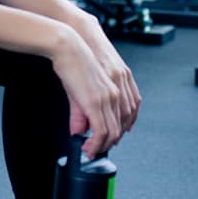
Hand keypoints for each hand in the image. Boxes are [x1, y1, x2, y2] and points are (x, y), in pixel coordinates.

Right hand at [50, 25, 136, 159]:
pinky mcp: (95, 103)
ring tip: (90, 151)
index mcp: (118, 85)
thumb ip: (81, 112)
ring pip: (112, 133)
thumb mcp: (81, 87)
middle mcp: (116, 93)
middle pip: (120, 127)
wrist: (68, 47)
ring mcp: (107, 99)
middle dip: (109, 143)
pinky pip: (101, 131)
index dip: (120, 131)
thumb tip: (80, 129)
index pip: (128, 115)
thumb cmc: (76, 60)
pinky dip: (95, 144)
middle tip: (96, 150)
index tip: (109, 139)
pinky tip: (87, 147)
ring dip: (101, 146)